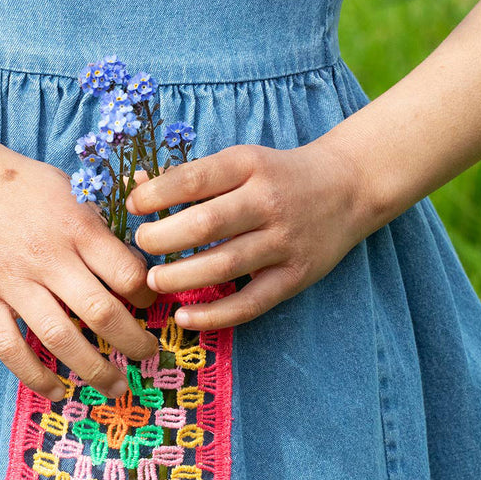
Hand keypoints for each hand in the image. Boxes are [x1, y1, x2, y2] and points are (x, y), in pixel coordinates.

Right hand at [0, 142, 159, 401]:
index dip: (147, 297)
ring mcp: (12, 282)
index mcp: (76, 227)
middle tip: (148, 357)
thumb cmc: (16, 181)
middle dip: (133, 343)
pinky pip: (11, 348)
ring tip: (116, 386)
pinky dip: (36, 375)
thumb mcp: (68, 185)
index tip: (150, 307)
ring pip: (60, 338)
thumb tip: (145, 241)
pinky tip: (58, 390)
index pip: (126, 274)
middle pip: (101, 312)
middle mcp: (48, 257)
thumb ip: (102, 220)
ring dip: (94, 369)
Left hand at [124, 139, 377, 329]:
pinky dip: (214, 315)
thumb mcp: (241, 162)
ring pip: (225, 265)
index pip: (194, 179)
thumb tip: (135, 188)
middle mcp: (268, 202)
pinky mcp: (295, 276)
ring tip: (153, 281)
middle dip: (163, 239)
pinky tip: (183, 317)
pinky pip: (250, 303)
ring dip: (181, 277)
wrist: (348, 187)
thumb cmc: (278, 176)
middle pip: (207, 224)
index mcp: (249, 166)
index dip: (157, 195)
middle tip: (140, 246)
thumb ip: (191, 177)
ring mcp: (284, 242)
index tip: (132, 206)